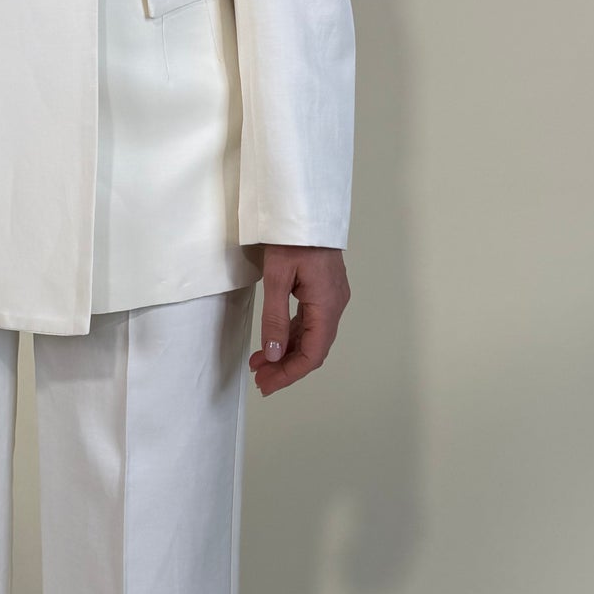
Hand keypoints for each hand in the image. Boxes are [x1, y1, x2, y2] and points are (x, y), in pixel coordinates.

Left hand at [250, 244, 349, 396]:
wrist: (305, 209)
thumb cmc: (293, 238)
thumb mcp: (277, 278)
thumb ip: (274, 318)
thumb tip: (273, 354)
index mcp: (327, 305)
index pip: (313, 353)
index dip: (290, 373)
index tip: (268, 384)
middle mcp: (334, 306)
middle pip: (312, 349)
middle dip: (286, 367)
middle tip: (260, 380)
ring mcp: (329, 299)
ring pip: (310, 337)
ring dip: (286, 353)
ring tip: (259, 364)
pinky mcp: (321, 292)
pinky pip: (308, 323)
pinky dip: (290, 336)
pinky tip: (272, 343)